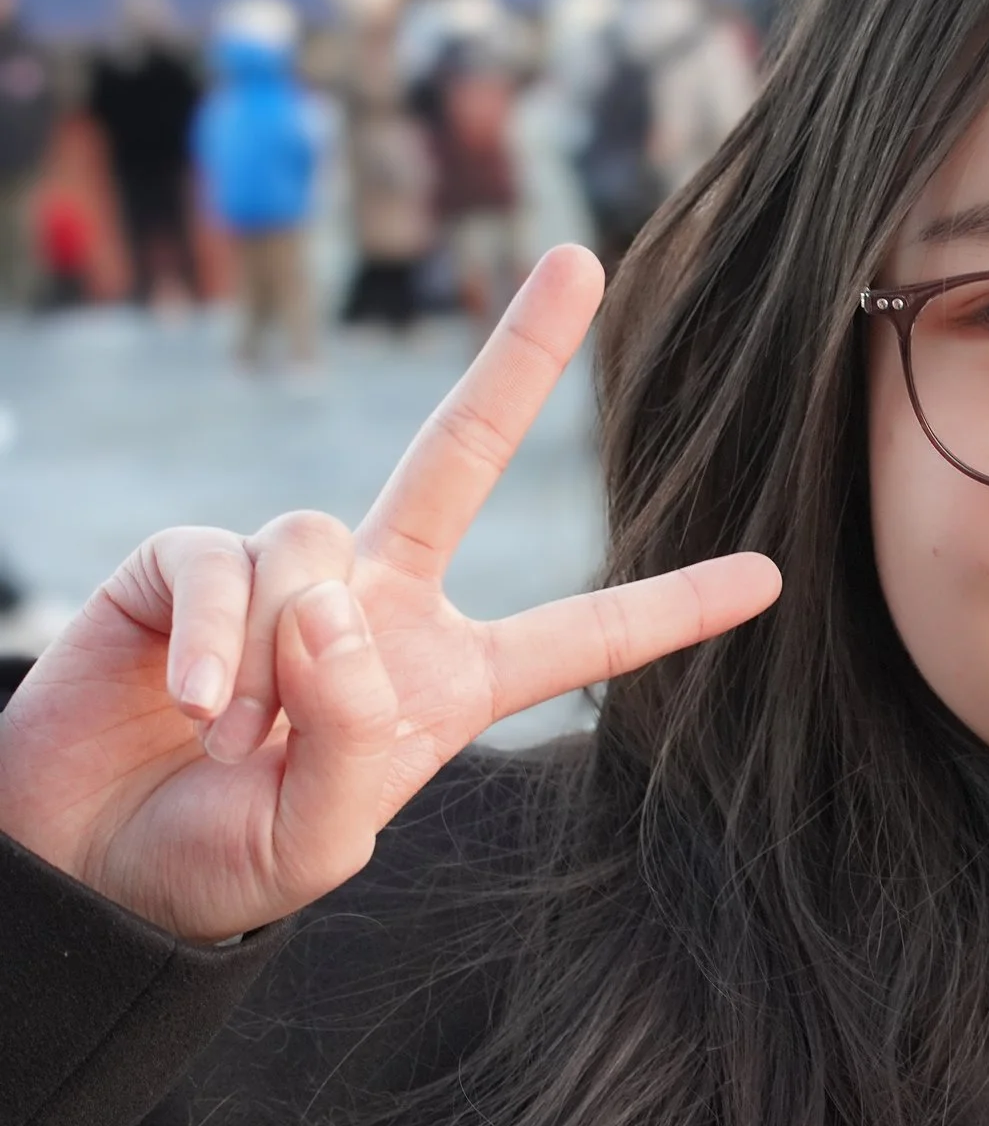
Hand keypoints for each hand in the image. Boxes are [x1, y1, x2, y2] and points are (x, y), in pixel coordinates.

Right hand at [0, 247, 780, 942]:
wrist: (84, 868)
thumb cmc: (215, 861)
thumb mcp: (313, 841)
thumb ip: (351, 736)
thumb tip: (338, 603)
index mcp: (445, 679)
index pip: (582, 638)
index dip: (669, 609)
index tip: (768, 577)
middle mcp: (379, 605)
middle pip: (458, 454)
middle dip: (517, 355)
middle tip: (579, 257)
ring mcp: (286, 576)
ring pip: (320, 540)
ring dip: (285, 648)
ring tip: (241, 735)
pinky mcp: (185, 564)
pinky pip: (224, 559)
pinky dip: (217, 634)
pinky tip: (197, 702)